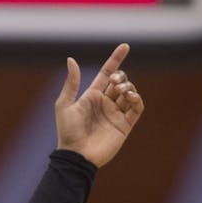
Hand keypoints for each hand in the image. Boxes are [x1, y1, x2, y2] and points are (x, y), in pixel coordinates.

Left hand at [54, 43, 144, 167]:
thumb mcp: (64, 105)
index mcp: (92, 96)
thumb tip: (71, 59)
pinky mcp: (124, 125)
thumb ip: (71, 83)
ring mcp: (116, 113)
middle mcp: (105, 103)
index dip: (116, 59)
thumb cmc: (67, 132)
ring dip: (128, 87)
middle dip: (121, 77)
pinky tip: (130, 97)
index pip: (107, 73)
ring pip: (129, 92)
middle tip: (115, 82)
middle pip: (120, 81)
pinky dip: (137, 99)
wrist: (76, 156)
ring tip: (122, 91)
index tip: (125, 46)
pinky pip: (136, 108)